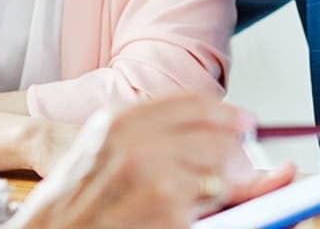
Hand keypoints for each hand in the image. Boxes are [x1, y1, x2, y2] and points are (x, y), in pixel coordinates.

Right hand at [9, 94, 294, 228]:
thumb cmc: (75, 194)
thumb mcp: (105, 142)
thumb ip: (152, 127)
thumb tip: (213, 124)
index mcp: (122, 120)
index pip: (195, 104)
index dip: (227, 114)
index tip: (245, 122)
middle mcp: (139, 144)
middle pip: (217, 138)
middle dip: (236, 154)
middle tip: (241, 167)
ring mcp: (155, 180)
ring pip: (220, 175)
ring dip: (219, 188)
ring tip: (193, 197)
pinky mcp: (168, 214)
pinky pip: (208, 208)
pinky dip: (202, 214)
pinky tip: (177, 215)